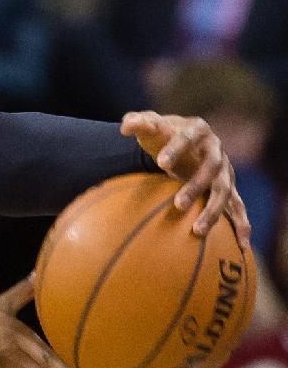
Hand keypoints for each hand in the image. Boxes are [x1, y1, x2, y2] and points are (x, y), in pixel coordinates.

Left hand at [121, 111, 252, 254]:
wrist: (182, 141)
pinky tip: (242, 245)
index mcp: (198, 129)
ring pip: (224, 190)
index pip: (188, 137)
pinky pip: (237, 207)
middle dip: (196, 185)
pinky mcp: (227, 188)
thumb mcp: (150, 126)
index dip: (176, 148)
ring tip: (197, 231)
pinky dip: (241, 224)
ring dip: (213, 210)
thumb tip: (126, 126)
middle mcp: (216, 149)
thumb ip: (138, 122)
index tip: (161, 163)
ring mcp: (224, 170)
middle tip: (177, 204)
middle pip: (212, 167)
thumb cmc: (163, 135)